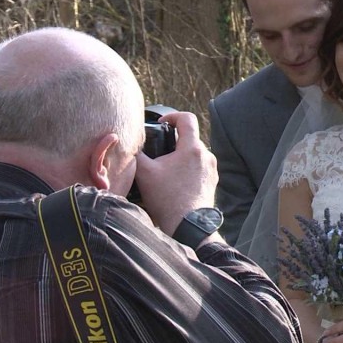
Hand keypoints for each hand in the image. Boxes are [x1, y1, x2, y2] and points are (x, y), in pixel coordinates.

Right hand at [135, 111, 217, 234]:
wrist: (187, 226)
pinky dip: (188, 169)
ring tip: (165, 169)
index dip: (171, 116)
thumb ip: (137, 155)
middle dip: (173, 141)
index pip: (186, 118)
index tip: (161, 124)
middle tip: (158, 151)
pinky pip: (199, 168)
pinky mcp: (212, 182)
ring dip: (180, 156)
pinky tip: (175, 181)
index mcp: (192, 148)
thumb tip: (130, 146)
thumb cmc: (167, 199)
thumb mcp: (145, 174)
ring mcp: (212, 169)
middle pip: (189, 138)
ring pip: (194, 154)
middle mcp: (206, 156)